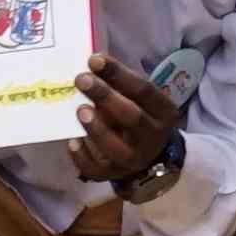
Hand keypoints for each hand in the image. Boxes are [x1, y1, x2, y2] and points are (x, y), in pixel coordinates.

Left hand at [64, 52, 187, 187]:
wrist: (149, 157)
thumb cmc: (140, 117)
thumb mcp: (142, 100)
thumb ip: (122, 86)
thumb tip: (91, 67)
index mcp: (163, 112)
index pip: (143, 91)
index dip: (119, 74)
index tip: (95, 60)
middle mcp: (151, 137)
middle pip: (131, 116)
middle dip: (105, 96)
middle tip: (82, 79)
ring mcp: (133, 159)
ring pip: (114, 146)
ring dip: (96, 127)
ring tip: (80, 109)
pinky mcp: (113, 175)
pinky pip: (95, 168)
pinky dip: (82, 155)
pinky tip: (72, 141)